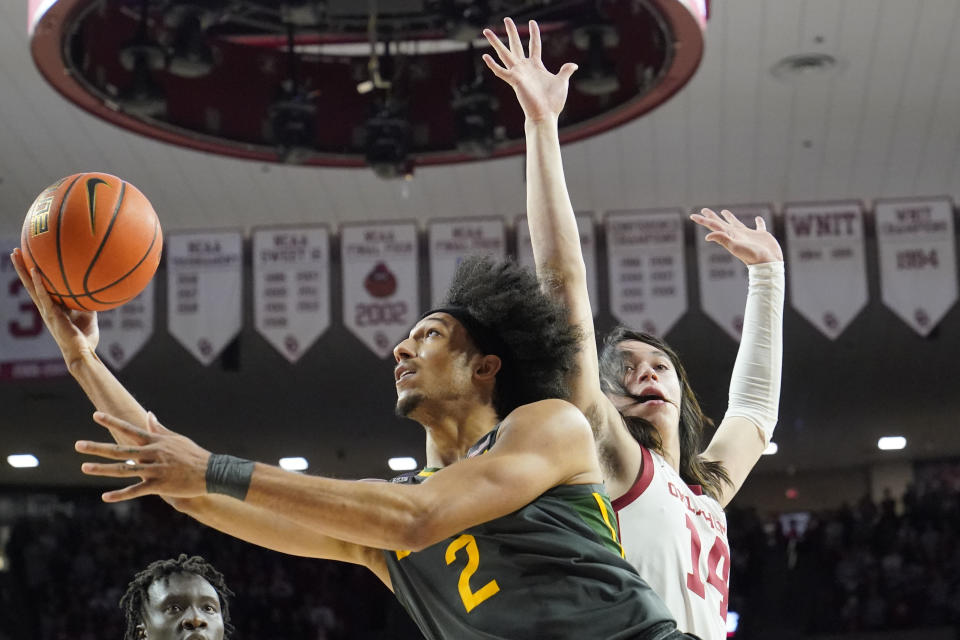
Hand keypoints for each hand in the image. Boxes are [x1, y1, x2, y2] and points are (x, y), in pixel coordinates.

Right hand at [9, 248, 99, 361]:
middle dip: (21, 268)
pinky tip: (35, 270)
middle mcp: (46, 307)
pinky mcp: (51, 314)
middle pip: (30, 284)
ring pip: (31, 286)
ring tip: (15, 254)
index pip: (40, 287)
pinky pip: (44, 296)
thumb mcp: (89, 315)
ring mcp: (47, 310)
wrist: (82, 353)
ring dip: (22, 270)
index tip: (30, 260)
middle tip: (15, 252)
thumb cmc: (85, 338)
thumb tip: (95, 288)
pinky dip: (39, 283)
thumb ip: (88, 302)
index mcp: (52, 307)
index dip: (34, 275)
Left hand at [75, 411, 210, 501]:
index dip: (112, 422)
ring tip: (84, 467)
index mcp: (156, 441)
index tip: (95, 415)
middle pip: (121, 450)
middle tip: (78, 445)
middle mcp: (153, 453)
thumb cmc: (193, 455)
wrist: (212, 472)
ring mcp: (155, 469)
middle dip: (98, 447)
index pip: (130, 429)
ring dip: (103, 469)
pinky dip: (121, 494)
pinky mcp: (159, 485)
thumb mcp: (176, 439)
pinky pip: (136, 490)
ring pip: (124, 469)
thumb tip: (149, 415)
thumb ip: (159, 429)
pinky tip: (105, 496)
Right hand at [482, 18, 577, 123]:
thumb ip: (565, 71)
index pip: (534, 45)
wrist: (545, 115)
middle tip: (506, 19)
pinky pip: (501, 71)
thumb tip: (573, 65)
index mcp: (536, 66)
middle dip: (512, 32)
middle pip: (516, 45)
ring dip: (495, 42)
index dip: (534, 33)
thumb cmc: (553, 102)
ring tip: (486, 31)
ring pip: (504, 54)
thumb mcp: (562, 82)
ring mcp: (518, 73)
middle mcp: (525, 67)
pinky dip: (493, 65)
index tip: (532, 22)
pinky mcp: (514, 81)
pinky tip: (485, 56)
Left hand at [690, 208, 783, 264]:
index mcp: (729, 236)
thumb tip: (707, 236)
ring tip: (725, 211)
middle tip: (704, 210)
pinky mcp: (761, 235)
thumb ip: (722, 239)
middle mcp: (737, 235)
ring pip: (737, 224)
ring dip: (730, 218)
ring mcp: (748, 235)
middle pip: (721, 223)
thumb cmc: (752, 256)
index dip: (703, 220)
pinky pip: (759, 226)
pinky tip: (758, 218)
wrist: (768, 264)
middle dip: (712, 217)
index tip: (692, 215)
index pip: (713, 226)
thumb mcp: (735, 247)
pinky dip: (759, 222)